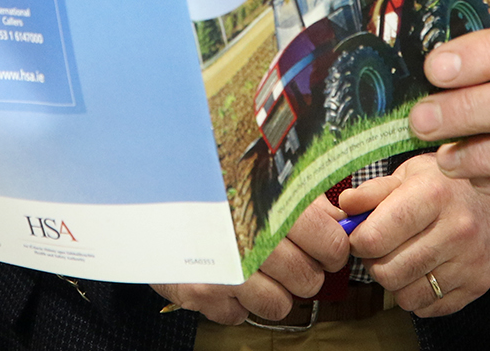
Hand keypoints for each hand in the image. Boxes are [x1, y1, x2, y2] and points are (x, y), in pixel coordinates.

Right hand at [153, 196, 348, 323]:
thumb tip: (341, 218)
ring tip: (257, 268)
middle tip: (288, 256)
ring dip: (273, 292)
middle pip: (308, 280)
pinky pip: (239, 315)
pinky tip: (226, 274)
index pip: (330, 245)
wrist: (148, 185)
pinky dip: (235, 301)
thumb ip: (303, 196)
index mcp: (272, 205)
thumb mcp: (260, 174)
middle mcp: (250, 239)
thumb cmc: (210, 177)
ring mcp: (224, 270)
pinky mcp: (201, 292)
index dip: (331, 248)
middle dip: (304, 272)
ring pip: (278, 306)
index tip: (323, 244)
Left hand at [339, 154, 489, 315]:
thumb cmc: (445, 186)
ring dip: (395, 282)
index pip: (375, 238)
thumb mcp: (409, 174)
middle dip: (373, 263)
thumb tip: (344, 205)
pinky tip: (423, 270)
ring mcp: (469, 262)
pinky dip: (417, 294)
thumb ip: (374, 191)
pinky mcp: (478, 285)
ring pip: (405, 296)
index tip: (360, 234)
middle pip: (387, 271)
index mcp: (433, 195)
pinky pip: (427, 308)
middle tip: (379, 248)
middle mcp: (456, 230)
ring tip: (402, 258)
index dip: (358, 240)